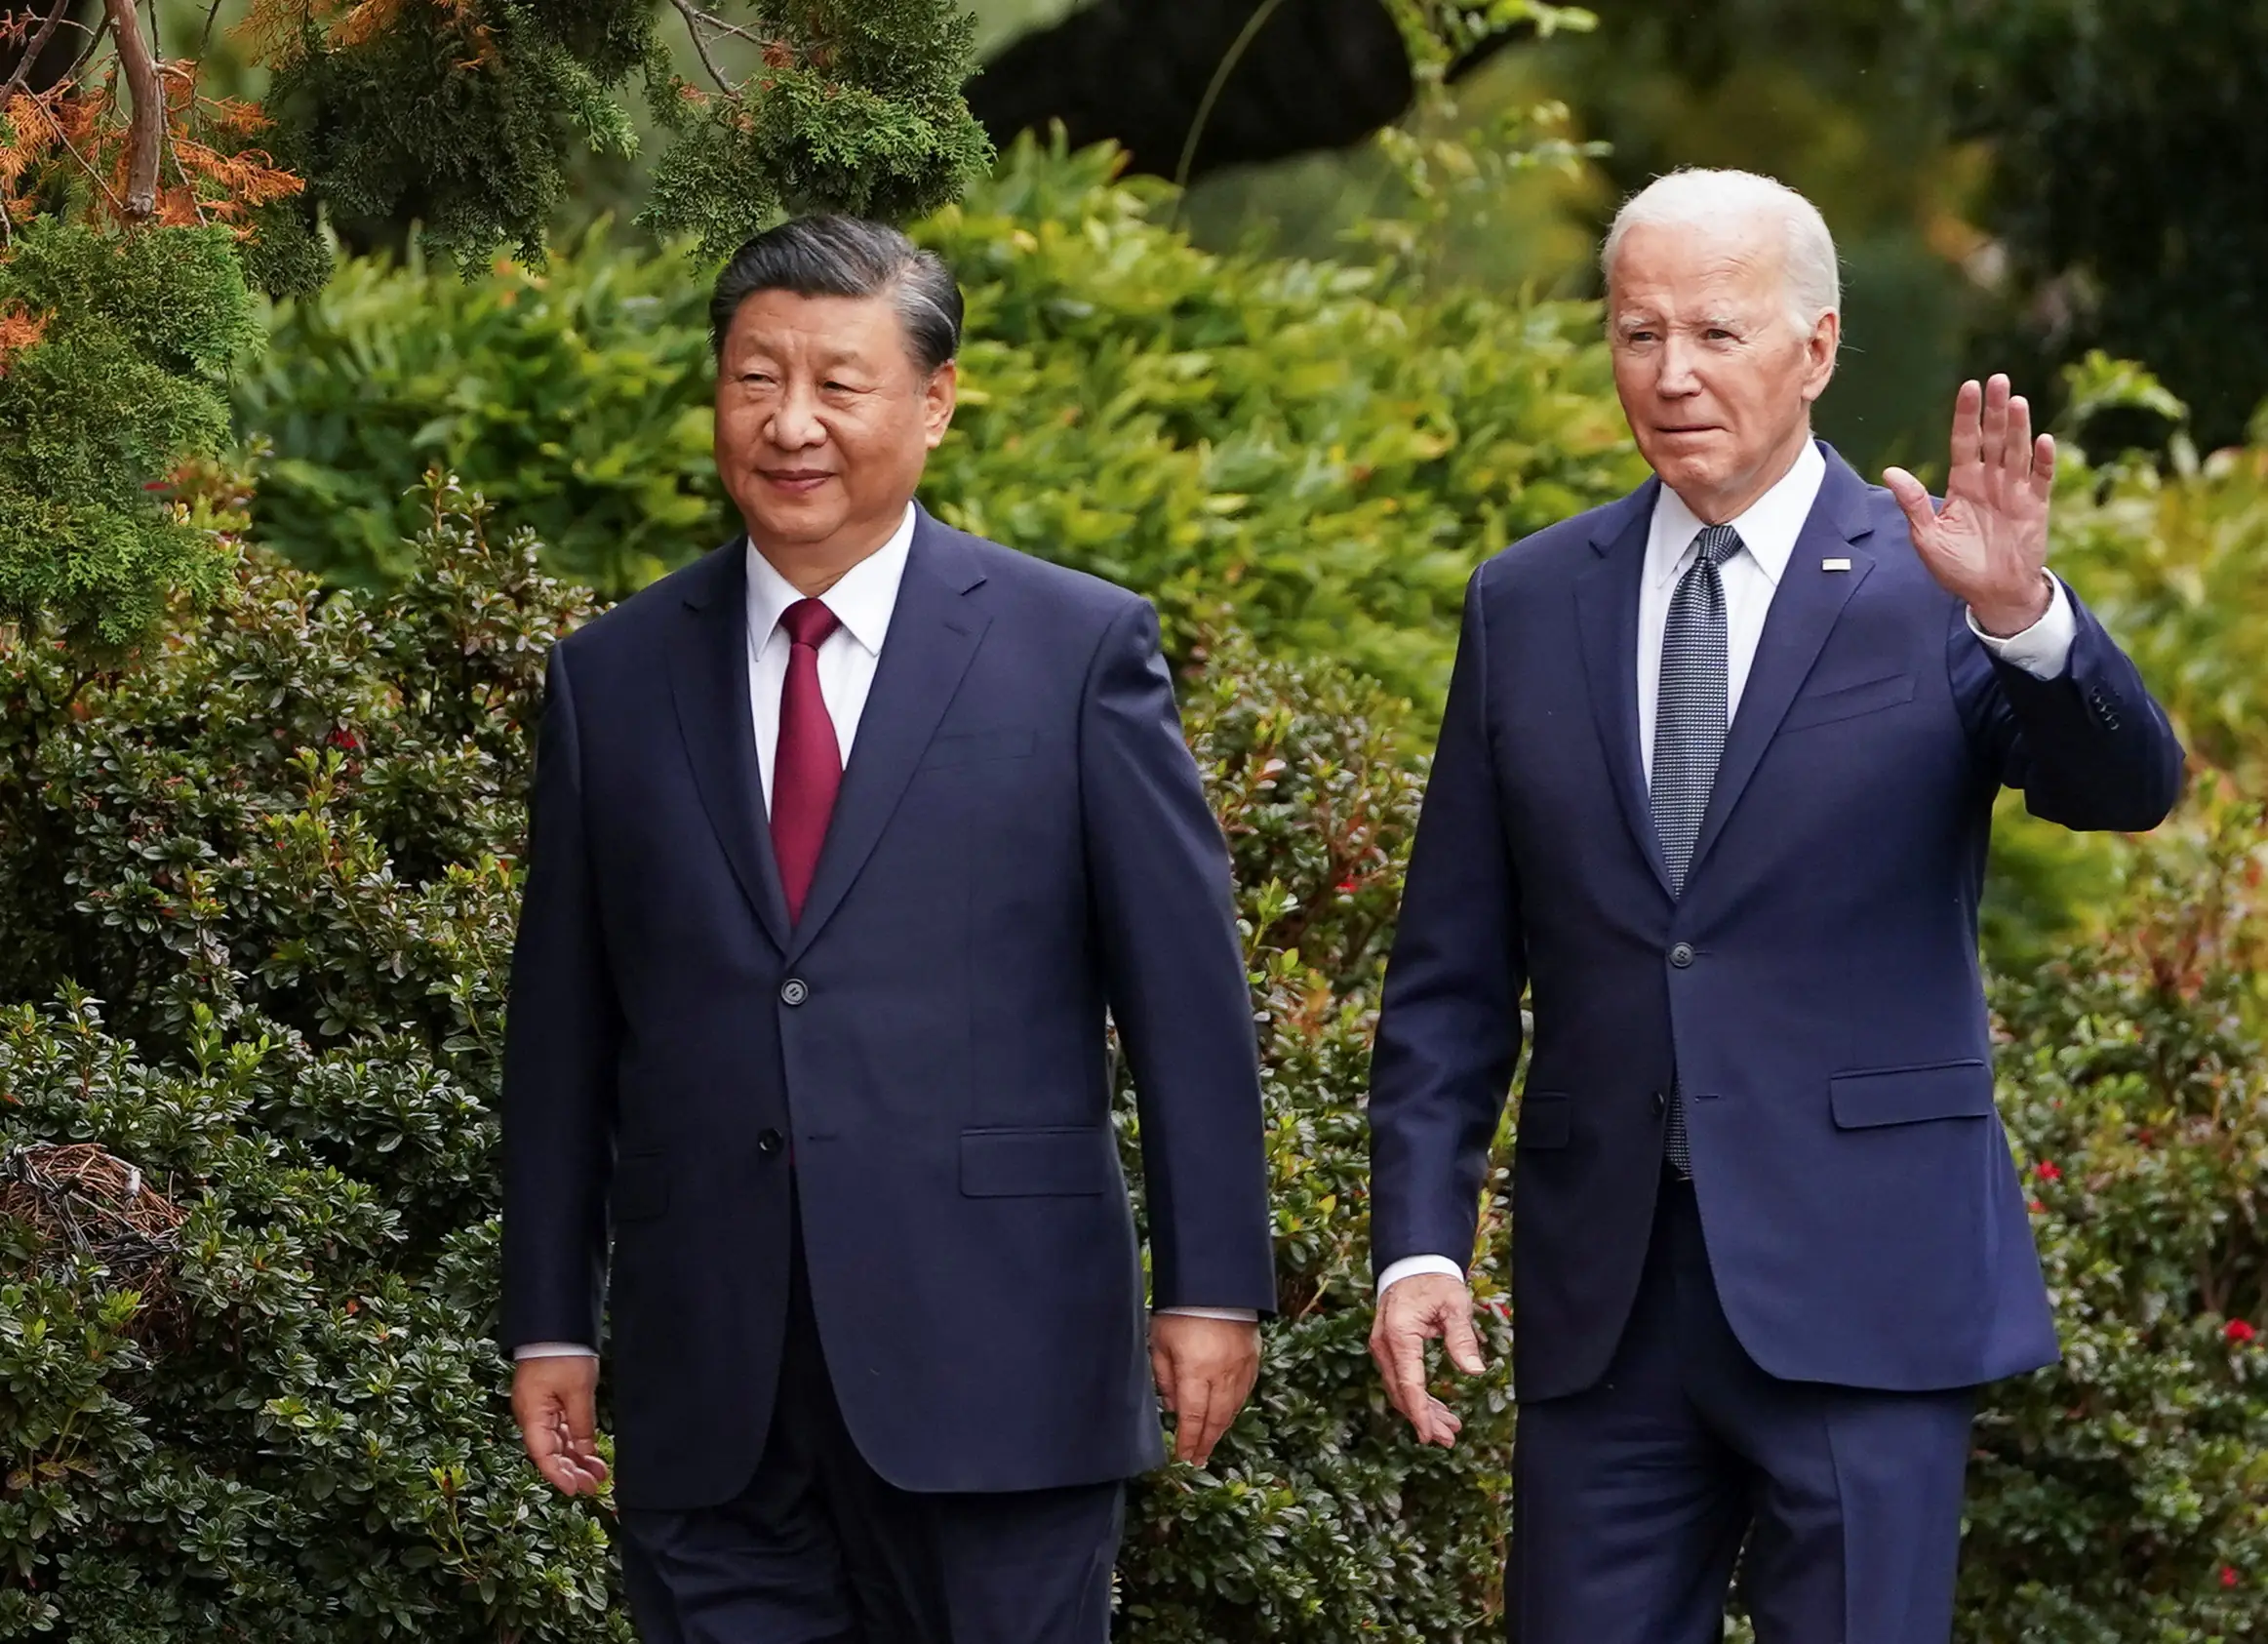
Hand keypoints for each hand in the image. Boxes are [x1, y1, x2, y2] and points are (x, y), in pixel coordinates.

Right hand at [512, 1355, 609, 1495]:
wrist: (558, 1324)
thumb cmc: (562, 1353)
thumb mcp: (578, 1390)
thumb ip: (582, 1424)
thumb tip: (585, 1453)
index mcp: (532, 1414)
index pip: (543, 1455)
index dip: (558, 1475)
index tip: (575, 1490)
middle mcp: (533, 1415)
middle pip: (551, 1451)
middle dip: (572, 1470)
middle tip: (594, 1486)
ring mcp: (542, 1409)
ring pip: (559, 1442)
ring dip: (577, 1458)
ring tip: (599, 1474)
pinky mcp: (552, 1401)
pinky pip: (563, 1428)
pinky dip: (578, 1441)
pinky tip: (592, 1453)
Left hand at [1149, 1313, 1259, 1466]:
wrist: (1215, 1283)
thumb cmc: (1180, 1310)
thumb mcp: (1160, 1341)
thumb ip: (1164, 1376)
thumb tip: (1170, 1405)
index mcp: (1195, 1372)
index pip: (1192, 1417)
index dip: (1188, 1440)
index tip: (1184, 1457)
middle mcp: (1221, 1374)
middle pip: (1215, 1419)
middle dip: (1206, 1442)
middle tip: (1198, 1460)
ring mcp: (1240, 1367)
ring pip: (1233, 1407)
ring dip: (1221, 1428)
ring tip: (1211, 1442)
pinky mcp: (1253, 1357)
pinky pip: (1245, 1391)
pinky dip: (1235, 1408)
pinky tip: (1228, 1415)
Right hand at [1370, 1273, 1485, 1447]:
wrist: (1411, 1263)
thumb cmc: (1434, 1282)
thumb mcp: (1454, 1306)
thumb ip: (1462, 1339)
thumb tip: (1475, 1371)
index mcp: (1400, 1335)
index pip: (1409, 1383)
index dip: (1420, 1413)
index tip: (1430, 1435)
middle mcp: (1384, 1344)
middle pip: (1401, 1392)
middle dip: (1424, 1418)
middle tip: (1449, 1439)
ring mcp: (1382, 1347)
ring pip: (1400, 1389)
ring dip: (1422, 1410)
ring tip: (1449, 1429)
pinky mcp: (1388, 1348)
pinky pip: (1400, 1379)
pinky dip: (1417, 1396)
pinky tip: (1436, 1409)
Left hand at [1883, 374, 2056, 636]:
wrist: (1992, 593)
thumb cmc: (1957, 566)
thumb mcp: (1928, 537)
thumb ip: (1913, 503)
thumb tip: (1890, 472)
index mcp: (1963, 483)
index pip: (1964, 441)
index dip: (1966, 415)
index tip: (1968, 386)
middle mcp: (1990, 481)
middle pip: (1993, 438)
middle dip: (1994, 410)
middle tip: (1997, 379)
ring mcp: (2015, 491)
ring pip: (2017, 452)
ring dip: (2017, 427)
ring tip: (2015, 400)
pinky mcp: (2035, 507)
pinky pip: (2041, 479)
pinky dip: (2043, 461)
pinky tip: (2043, 440)